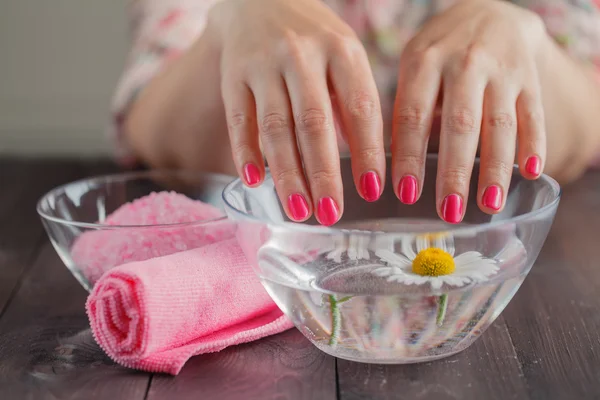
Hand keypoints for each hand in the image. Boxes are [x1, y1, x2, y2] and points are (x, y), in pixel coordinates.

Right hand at [208, 0, 384, 225]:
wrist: (258, 0)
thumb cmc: (312, 39)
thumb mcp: (343, 56)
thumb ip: (353, 102)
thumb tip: (364, 163)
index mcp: (341, 50)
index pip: (360, 107)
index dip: (367, 152)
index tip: (372, 190)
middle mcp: (302, 54)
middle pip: (314, 123)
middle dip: (324, 173)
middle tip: (331, 212)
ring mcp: (263, 64)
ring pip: (275, 127)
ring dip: (287, 174)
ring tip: (298, 209)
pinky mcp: (233, 75)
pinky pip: (238, 119)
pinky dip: (246, 153)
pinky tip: (255, 182)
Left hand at [392, 0, 548, 222]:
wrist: (489, 13)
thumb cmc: (441, 53)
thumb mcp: (414, 68)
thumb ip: (408, 109)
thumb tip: (396, 167)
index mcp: (424, 61)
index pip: (414, 114)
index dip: (410, 156)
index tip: (406, 193)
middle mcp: (464, 63)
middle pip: (460, 124)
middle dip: (454, 172)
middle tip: (449, 211)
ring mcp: (501, 70)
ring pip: (500, 125)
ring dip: (495, 169)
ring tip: (488, 205)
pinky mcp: (530, 78)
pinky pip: (534, 114)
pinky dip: (534, 144)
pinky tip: (532, 173)